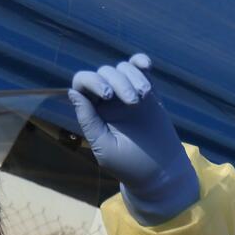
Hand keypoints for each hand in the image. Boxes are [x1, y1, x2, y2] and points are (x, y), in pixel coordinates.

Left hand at [68, 54, 198, 224]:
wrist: (160, 172)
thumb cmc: (129, 165)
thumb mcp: (104, 146)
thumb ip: (88, 120)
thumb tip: (74, 92)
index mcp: (94, 112)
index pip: (83, 84)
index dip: (92, 81)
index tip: (108, 95)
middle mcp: (108, 101)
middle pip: (104, 73)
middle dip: (118, 82)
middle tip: (133, 103)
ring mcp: (127, 94)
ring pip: (122, 68)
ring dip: (132, 77)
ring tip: (144, 96)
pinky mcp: (147, 92)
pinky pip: (139, 68)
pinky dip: (141, 62)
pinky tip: (147, 66)